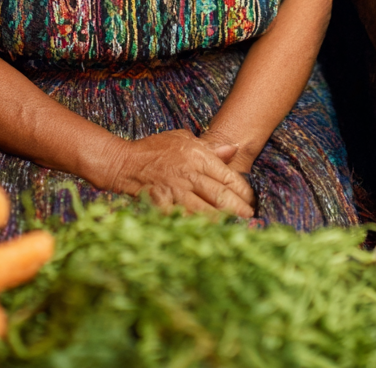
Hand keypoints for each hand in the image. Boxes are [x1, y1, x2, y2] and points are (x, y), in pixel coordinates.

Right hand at [104, 130, 255, 217]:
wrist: (124, 163)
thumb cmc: (154, 149)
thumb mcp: (182, 139)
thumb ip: (209, 147)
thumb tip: (234, 149)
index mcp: (197, 156)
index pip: (229, 177)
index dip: (244, 192)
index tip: (251, 201)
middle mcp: (189, 173)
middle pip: (222, 197)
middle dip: (240, 211)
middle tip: (250, 220)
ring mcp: (176, 191)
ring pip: (207, 212)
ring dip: (223, 223)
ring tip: (236, 231)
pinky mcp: (164, 206)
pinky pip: (185, 221)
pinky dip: (198, 229)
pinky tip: (209, 236)